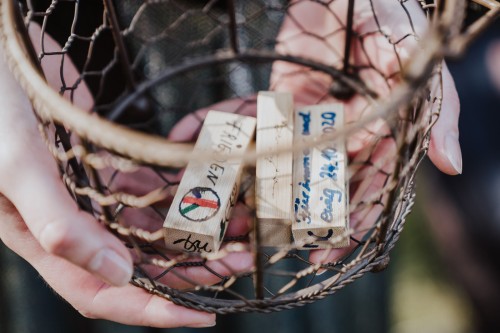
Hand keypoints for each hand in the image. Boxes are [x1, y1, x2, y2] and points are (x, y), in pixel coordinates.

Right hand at [0, 28, 226, 326]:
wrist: (2, 58)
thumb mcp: (17, 170)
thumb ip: (60, 226)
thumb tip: (119, 274)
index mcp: (44, 238)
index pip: (101, 292)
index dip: (151, 311)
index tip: (200, 317)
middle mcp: (70, 223)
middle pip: (135, 264)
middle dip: (187, 270)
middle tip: (236, 262)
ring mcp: (89, 194)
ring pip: (147, 227)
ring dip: (190, 232)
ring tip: (237, 229)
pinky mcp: (104, 165)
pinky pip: (147, 189)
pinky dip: (176, 194)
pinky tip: (207, 192)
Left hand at [170, 0, 460, 266]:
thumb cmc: (385, 12)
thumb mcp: (413, 58)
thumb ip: (434, 110)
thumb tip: (451, 165)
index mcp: (379, 129)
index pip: (367, 184)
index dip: (350, 219)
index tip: (326, 249)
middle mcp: (343, 131)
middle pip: (319, 182)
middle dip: (298, 214)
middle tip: (275, 244)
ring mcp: (308, 118)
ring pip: (281, 161)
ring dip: (255, 186)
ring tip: (229, 213)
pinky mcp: (280, 102)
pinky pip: (252, 123)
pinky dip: (223, 133)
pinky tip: (195, 146)